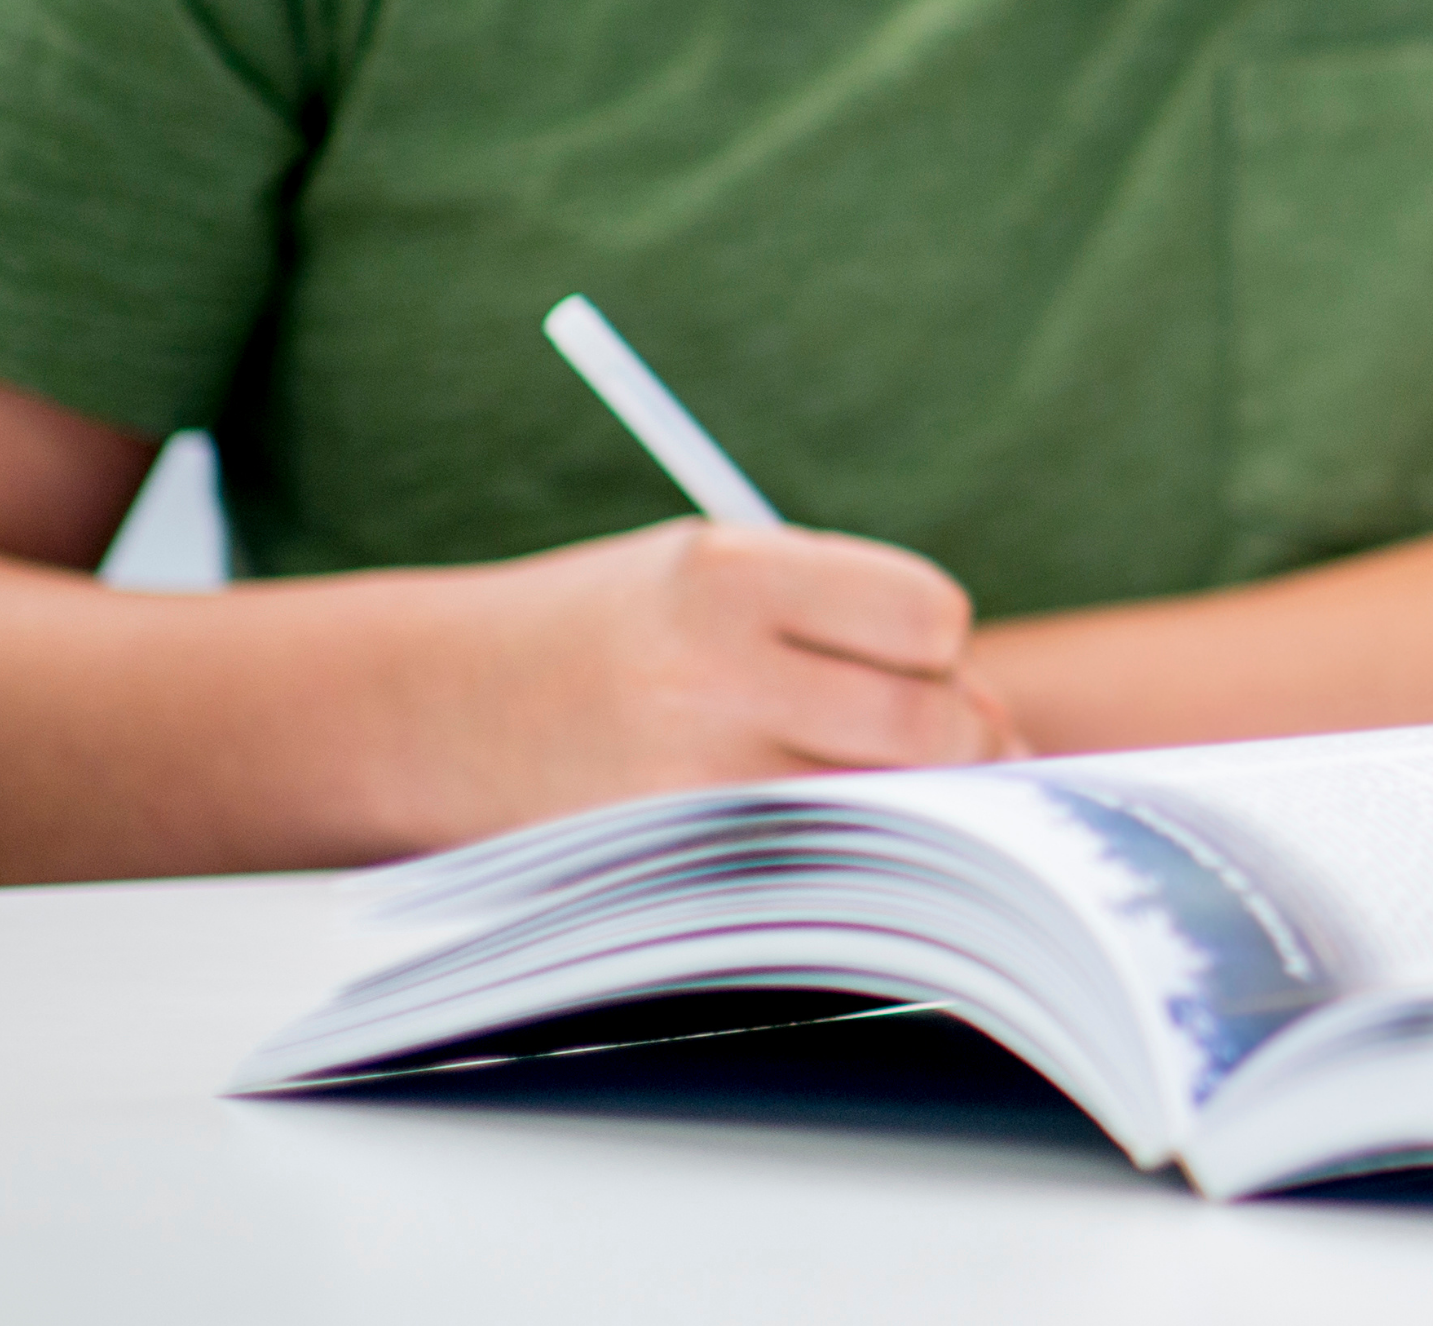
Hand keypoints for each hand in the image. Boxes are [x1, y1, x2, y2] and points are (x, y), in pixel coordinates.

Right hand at [382, 519, 1021, 846]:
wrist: (429, 704)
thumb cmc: (610, 630)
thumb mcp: (716, 568)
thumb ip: (851, 621)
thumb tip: (1004, 729)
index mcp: (729, 574)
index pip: (930, 619)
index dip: (937, 645)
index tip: (907, 656)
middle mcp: (711, 673)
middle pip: (931, 725)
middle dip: (950, 733)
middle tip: (908, 735)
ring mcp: (689, 777)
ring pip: (888, 803)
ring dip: (905, 797)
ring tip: (850, 774)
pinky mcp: (670, 858)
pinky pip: (821, 863)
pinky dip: (842, 849)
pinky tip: (805, 825)